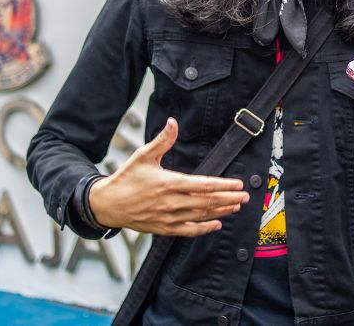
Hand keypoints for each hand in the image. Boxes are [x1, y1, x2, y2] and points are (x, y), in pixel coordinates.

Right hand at [88, 117, 249, 235]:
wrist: (108, 204)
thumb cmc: (126, 178)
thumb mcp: (143, 155)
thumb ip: (162, 140)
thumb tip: (173, 122)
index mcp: (168, 183)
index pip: (202, 185)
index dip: (223, 185)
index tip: (238, 184)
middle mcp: (171, 202)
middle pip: (206, 202)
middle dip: (228, 199)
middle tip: (245, 197)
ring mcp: (168, 217)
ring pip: (201, 216)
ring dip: (221, 211)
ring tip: (236, 207)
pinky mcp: (164, 228)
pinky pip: (189, 230)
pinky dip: (204, 228)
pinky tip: (216, 224)